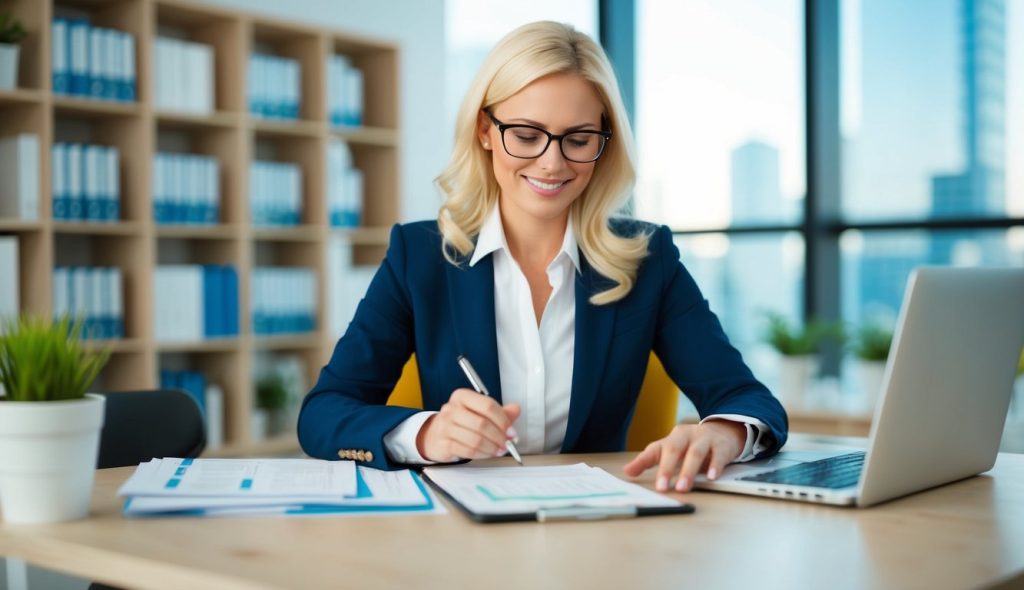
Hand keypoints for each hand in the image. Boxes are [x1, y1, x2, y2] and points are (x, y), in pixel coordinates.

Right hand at [416, 388, 520, 461]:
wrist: (435, 435)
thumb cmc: (461, 422)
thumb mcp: (479, 412)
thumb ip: (500, 411)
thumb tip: (516, 409)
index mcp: (462, 396)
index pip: (488, 406)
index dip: (503, 420)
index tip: (512, 432)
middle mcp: (452, 408)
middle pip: (482, 424)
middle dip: (499, 436)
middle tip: (507, 444)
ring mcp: (445, 426)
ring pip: (475, 439)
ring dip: (492, 447)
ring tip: (499, 450)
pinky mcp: (443, 443)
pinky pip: (468, 451)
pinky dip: (482, 454)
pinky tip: (488, 453)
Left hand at [622, 420, 746, 492]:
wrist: (723, 431)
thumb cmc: (690, 445)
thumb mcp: (668, 450)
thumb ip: (648, 460)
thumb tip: (627, 472)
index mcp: (672, 438)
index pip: (656, 450)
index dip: (645, 463)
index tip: (635, 476)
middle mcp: (687, 435)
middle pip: (674, 449)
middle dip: (667, 469)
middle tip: (662, 488)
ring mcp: (705, 439)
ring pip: (695, 453)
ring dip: (688, 471)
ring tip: (683, 487)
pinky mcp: (722, 445)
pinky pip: (718, 455)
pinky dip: (715, 466)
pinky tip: (712, 478)